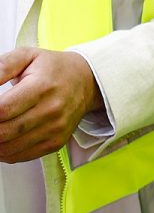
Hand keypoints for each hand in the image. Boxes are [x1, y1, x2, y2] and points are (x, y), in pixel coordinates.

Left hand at [0, 47, 102, 162]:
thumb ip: (2, 67)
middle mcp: (51, 110)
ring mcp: (55, 129)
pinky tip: (3, 138)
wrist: (86, 81)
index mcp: (42, 87)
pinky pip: (19, 156)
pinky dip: (4, 152)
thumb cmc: (53, 68)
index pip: (2, 110)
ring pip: (8, 148)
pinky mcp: (55, 143)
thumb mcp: (26, 55)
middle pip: (3, 132)